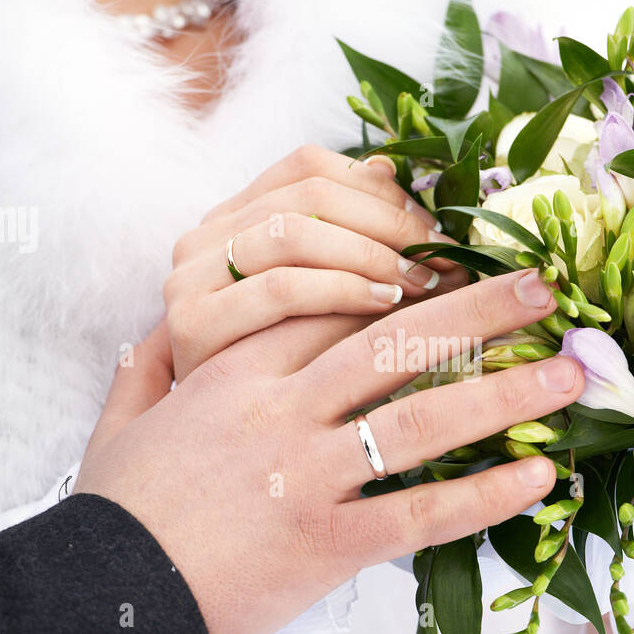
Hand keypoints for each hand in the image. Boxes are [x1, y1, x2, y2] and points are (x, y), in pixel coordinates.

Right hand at [76, 270, 583, 633]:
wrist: (102, 605)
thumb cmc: (117, 517)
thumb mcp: (121, 425)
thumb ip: (146, 370)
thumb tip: (155, 334)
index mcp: (237, 373)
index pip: (332, 305)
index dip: (402, 285)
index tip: (455, 272)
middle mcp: (284, 412)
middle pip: (396, 342)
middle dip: (478, 309)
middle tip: (541, 287)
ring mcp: (310, 475)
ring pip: (424, 417)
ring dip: (507, 392)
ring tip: (569, 372)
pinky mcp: (330, 543)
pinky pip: (424, 512)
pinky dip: (487, 495)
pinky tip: (540, 478)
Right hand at [163, 144, 468, 380]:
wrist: (189, 466)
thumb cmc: (262, 383)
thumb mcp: (306, 305)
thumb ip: (342, 245)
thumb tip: (403, 190)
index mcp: (230, 218)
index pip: (309, 167)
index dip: (381, 191)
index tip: (434, 230)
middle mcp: (202, 239)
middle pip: (311, 194)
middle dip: (391, 223)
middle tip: (444, 259)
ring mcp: (191, 280)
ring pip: (297, 232)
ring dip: (374, 253)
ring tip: (422, 283)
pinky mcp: (193, 326)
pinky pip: (282, 289)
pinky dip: (344, 290)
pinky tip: (387, 309)